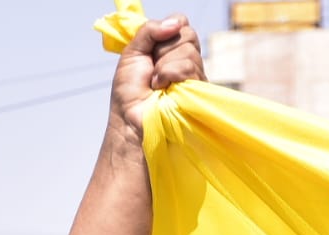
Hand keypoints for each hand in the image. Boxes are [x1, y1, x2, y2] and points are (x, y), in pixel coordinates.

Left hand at [110, 15, 204, 137]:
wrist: (129, 118)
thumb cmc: (129, 91)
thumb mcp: (132, 52)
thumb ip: (149, 30)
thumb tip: (175, 23)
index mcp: (170, 47)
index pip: (181, 22)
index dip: (168, 29)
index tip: (152, 48)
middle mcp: (186, 58)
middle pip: (187, 34)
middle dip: (163, 50)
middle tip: (152, 69)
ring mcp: (195, 74)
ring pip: (188, 51)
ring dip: (164, 67)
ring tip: (155, 84)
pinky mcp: (199, 88)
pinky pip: (190, 67)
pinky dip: (170, 75)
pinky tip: (163, 90)